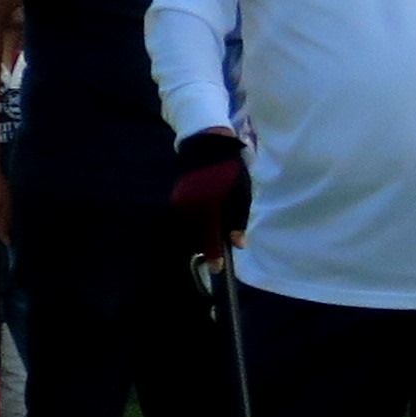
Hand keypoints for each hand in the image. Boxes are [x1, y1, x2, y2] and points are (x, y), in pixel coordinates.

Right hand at [169, 130, 250, 263]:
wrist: (205, 147)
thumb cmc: (229, 171)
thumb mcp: (241, 195)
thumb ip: (238, 221)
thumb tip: (238, 244)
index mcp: (208, 206)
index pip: (209, 237)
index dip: (213, 254)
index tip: (217, 270)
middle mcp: (188, 207)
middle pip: (196, 237)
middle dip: (206, 245)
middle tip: (218, 251)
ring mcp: (178, 204)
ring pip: (188, 230)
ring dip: (200, 236)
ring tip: (212, 234)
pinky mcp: (174, 201)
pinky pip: (183, 220)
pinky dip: (194, 226)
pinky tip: (204, 222)